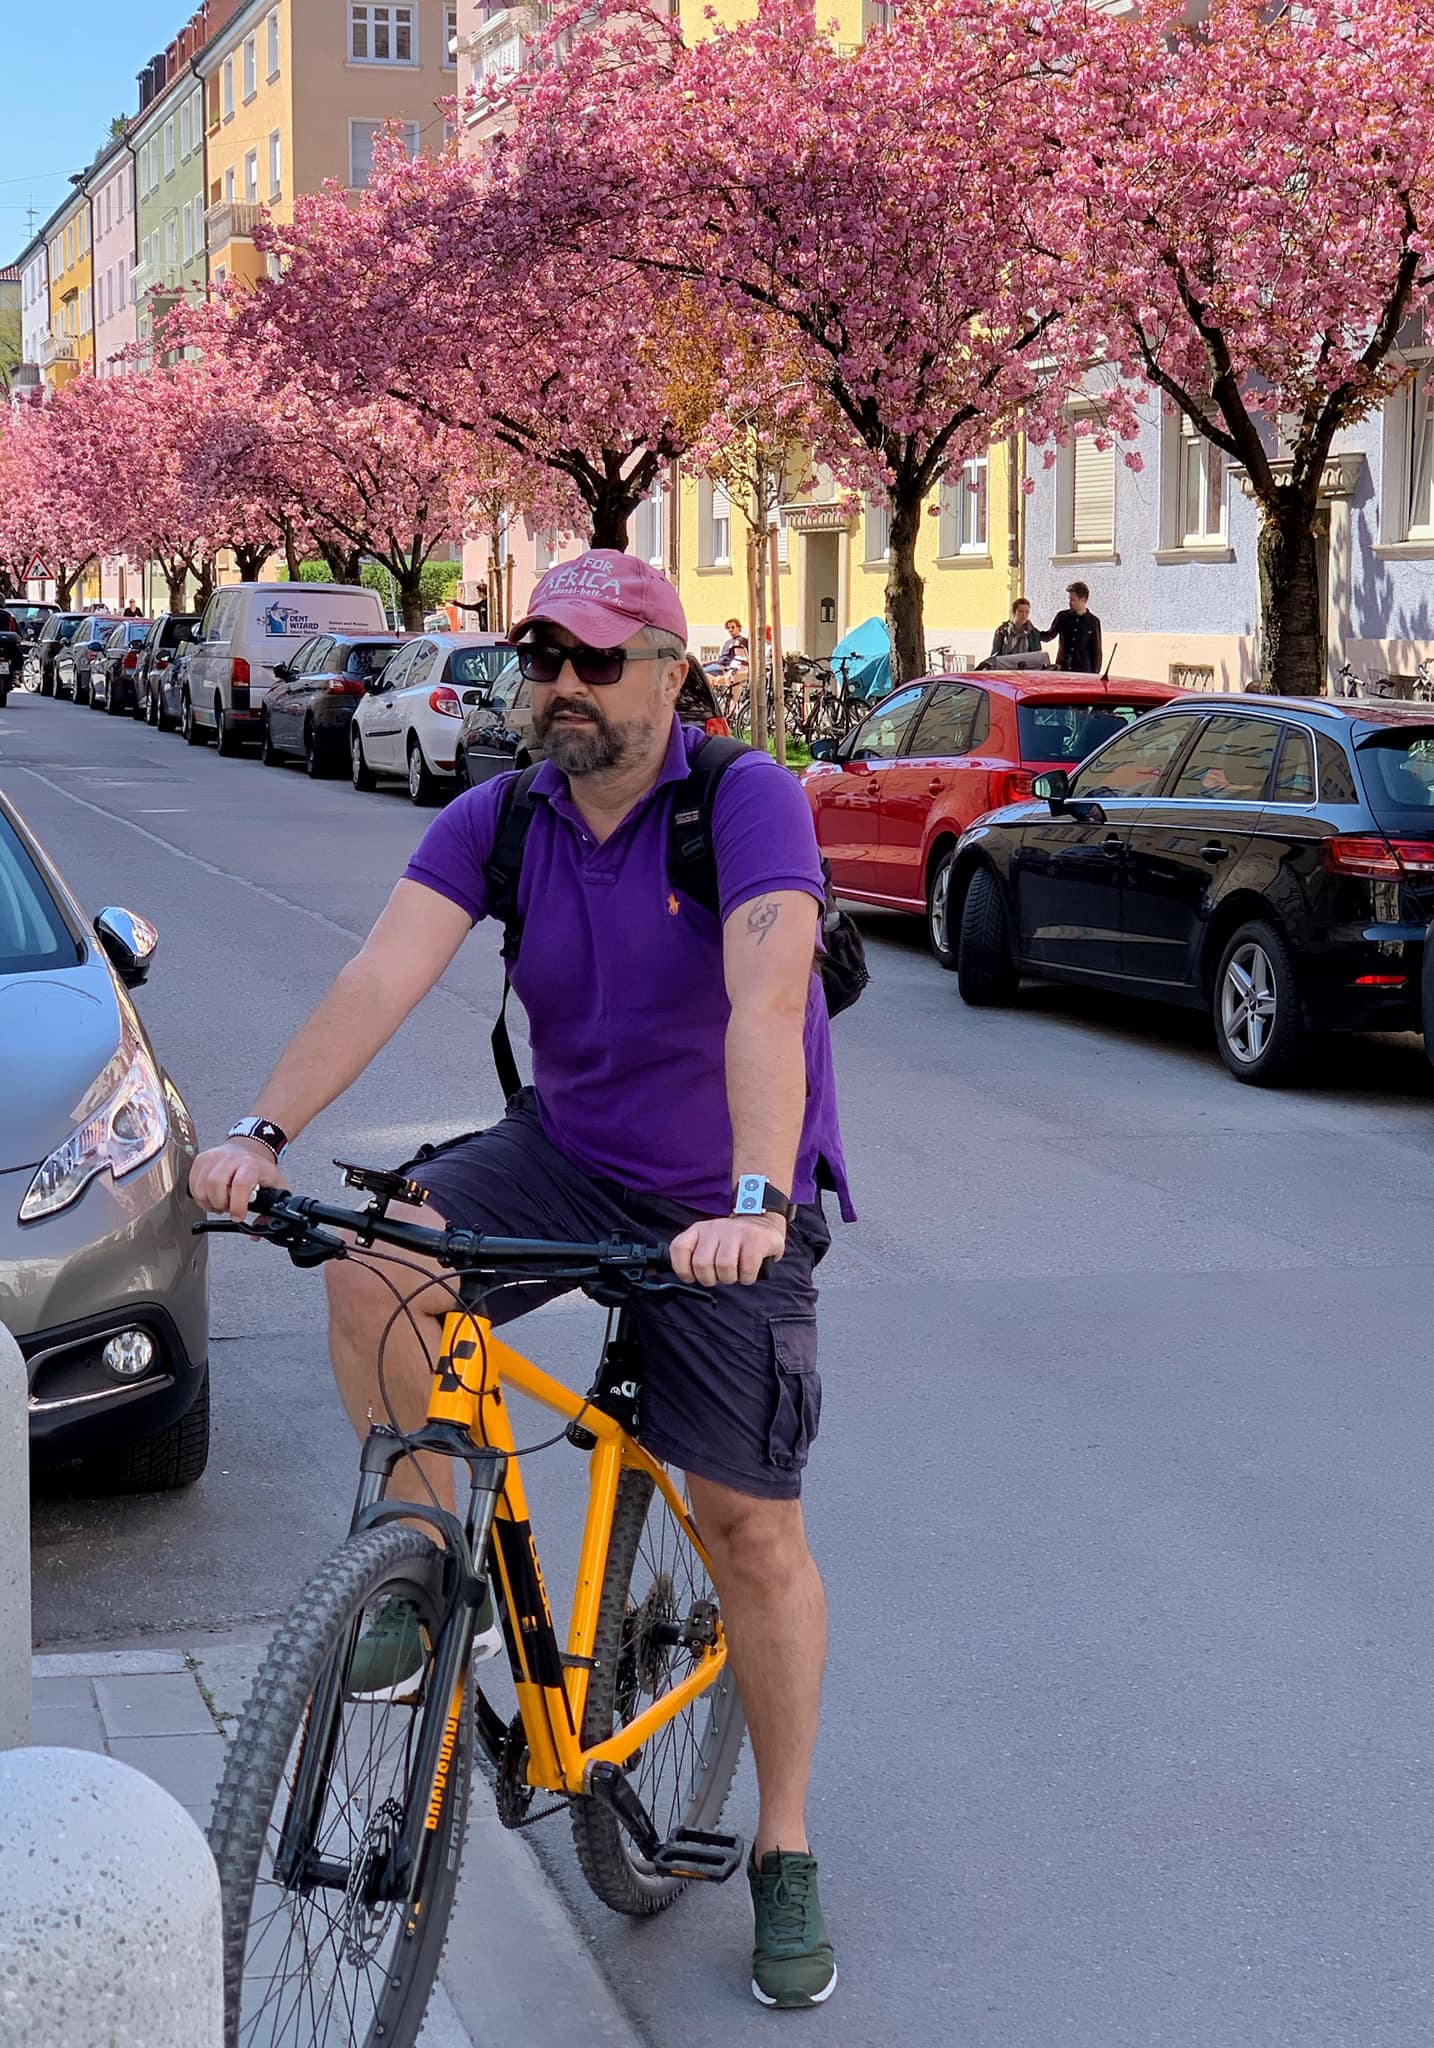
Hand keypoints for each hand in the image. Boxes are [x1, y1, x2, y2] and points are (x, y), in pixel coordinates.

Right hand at [189, 1138, 289, 1222]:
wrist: (248, 1149)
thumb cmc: (259, 1169)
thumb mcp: (275, 1187)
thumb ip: (270, 1212)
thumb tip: (255, 1234)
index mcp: (251, 1165)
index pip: (241, 1183)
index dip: (238, 1204)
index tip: (238, 1216)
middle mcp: (230, 1159)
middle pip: (214, 1184)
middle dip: (220, 1204)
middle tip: (227, 1208)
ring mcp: (213, 1158)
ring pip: (200, 1187)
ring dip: (208, 1202)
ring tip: (220, 1202)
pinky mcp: (200, 1160)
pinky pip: (192, 1184)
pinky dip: (200, 1196)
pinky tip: (211, 1196)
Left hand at [669, 1212, 786, 1287]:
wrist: (761, 1220)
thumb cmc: (731, 1240)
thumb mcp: (707, 1241)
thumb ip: (688, 1255)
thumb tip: (653, 1271)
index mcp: (699, 1230)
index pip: (678, 1248)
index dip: (682, 1269)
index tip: (691, 1277)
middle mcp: (715, 1228)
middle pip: (702, 1264)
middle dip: (710, 1279)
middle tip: (719, 1276)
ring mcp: (736, 1232)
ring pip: (724, 1267)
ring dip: (730, 1278)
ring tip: (735, 1273)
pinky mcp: (756, 1240)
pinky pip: (746, 1269)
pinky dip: (747, 1278)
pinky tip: (748, 1271)